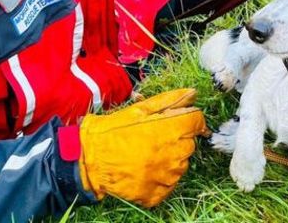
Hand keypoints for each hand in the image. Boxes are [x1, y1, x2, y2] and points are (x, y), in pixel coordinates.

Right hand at [76, 89, 207, 206]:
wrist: (90, 161)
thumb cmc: (113, 132)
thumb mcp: (139, 109)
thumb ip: (169, 101)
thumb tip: (193, 93)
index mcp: (170, 130)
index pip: (198, 122)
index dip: (189, 119)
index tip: (179, 120)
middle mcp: (173, 155)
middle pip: (190, 144)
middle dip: (177, 139)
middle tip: (154, 138)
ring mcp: (167, 177)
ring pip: (181, 164)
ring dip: (170, 158)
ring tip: (147, 154)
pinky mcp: (158, 194)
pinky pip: (169, 184)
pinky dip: (161, 177)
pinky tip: (145, 169)